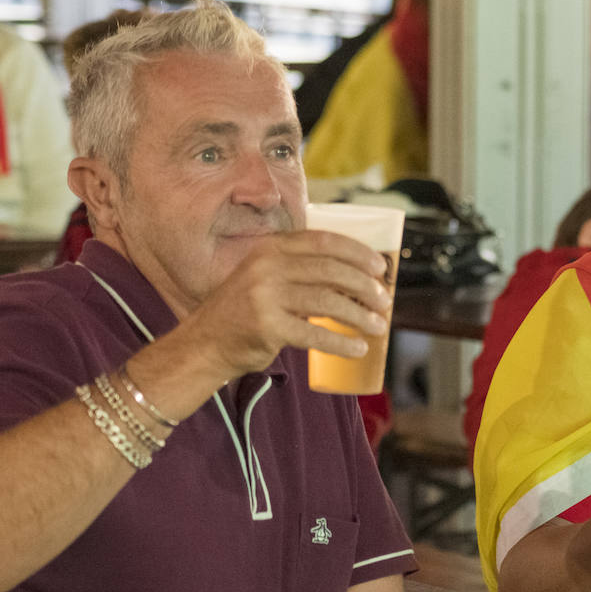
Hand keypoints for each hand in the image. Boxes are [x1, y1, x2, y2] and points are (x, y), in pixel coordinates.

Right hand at [184, 229, 390, 380]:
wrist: (206, 343)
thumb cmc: (246, 311)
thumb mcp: (267, 278)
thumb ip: (300, 272)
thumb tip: (356, 279)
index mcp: (271, 249)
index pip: (323, 241)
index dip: (357, 252)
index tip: (380, 267)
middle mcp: (267, 267)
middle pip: (330, 271)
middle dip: (364, 287)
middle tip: (384, 302)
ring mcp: (265, 296)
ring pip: (327, 302)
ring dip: (358, 316)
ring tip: (377, 327)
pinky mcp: (267, 326)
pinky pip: (314, 334)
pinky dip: (341, 343)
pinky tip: (358, 349)